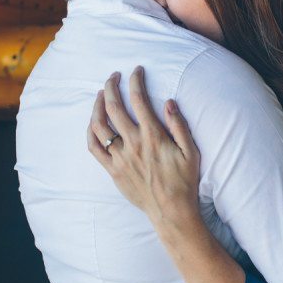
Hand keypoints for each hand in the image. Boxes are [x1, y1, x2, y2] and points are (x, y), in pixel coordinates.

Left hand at [87, 66, 201, 227]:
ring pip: (100, 125)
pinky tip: (94, 121)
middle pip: (114, 107)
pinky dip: (90, 131)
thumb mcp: (191, 151)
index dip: (136, 81)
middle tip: (113, 76)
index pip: (139, 100)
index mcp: (153, 136)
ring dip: (97, 105)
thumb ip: (179, 125)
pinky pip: (94, 147)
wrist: (171, 211)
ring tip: (100, 94)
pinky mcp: (112, 170)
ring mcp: (120, 157)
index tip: (136, 71)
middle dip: (111, 86)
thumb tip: (168, 102)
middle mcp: (133, 144)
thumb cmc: (184, 181)